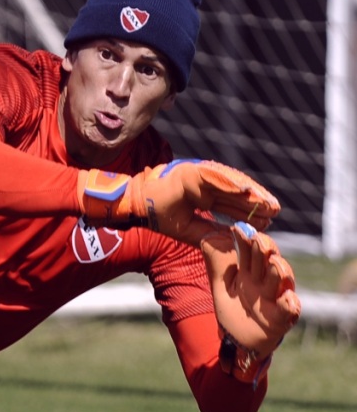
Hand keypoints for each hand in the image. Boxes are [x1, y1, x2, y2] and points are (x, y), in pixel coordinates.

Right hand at [77, 159, 279, 245]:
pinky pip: (215, 176)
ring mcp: (198, 174)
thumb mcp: (187, 229)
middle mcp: (203, 182)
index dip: (249, 210)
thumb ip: (208, 232)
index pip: (230, 202)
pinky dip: (230, 182)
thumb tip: (231, 241)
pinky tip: (247, 190)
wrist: (135, 205)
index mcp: (203, 193)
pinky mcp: (192, 171)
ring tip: (267, 202)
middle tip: (275, 210)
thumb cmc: (157, 215)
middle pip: (235, 191)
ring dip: (249, 192)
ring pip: (230, 182)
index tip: (268, 220)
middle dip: (256, 201)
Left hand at [201, 222, 300, 382]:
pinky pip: (289, 310)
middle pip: (268, 261)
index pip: (250, 251)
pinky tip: (287, 298)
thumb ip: (217, 264)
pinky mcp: (281, 318)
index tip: (238, 229)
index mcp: (249, 271)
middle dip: (265, 250)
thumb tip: (206, 238)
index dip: (246, 240)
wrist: (239, 339)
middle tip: (258, 239)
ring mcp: (274, 298)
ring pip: (281, 281)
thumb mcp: (221, 285)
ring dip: (279, 271)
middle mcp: (264, 281)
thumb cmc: (233, 307)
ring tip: (274, 262)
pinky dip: (289, 304)